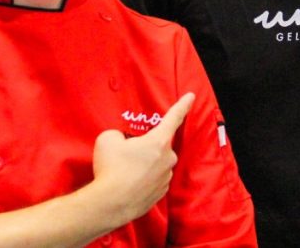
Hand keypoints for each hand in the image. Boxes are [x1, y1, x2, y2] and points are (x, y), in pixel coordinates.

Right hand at [88, 93, 194, 225]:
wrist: (110, 204)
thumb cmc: (111, 168)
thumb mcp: (108, 138)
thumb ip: (119, 134)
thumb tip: (122, 142)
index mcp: (159, 141)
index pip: (174, 117)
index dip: (183, 105)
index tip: (191, 96)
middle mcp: (168, 158)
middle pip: (159, 145)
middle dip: (146, 147)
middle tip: (125, 156)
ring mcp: (165, 177)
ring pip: (156, 164)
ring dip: (144, 165)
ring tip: (124, 173)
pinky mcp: (160, 194)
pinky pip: (154, 180)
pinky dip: (144, 180)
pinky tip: (129, 185)